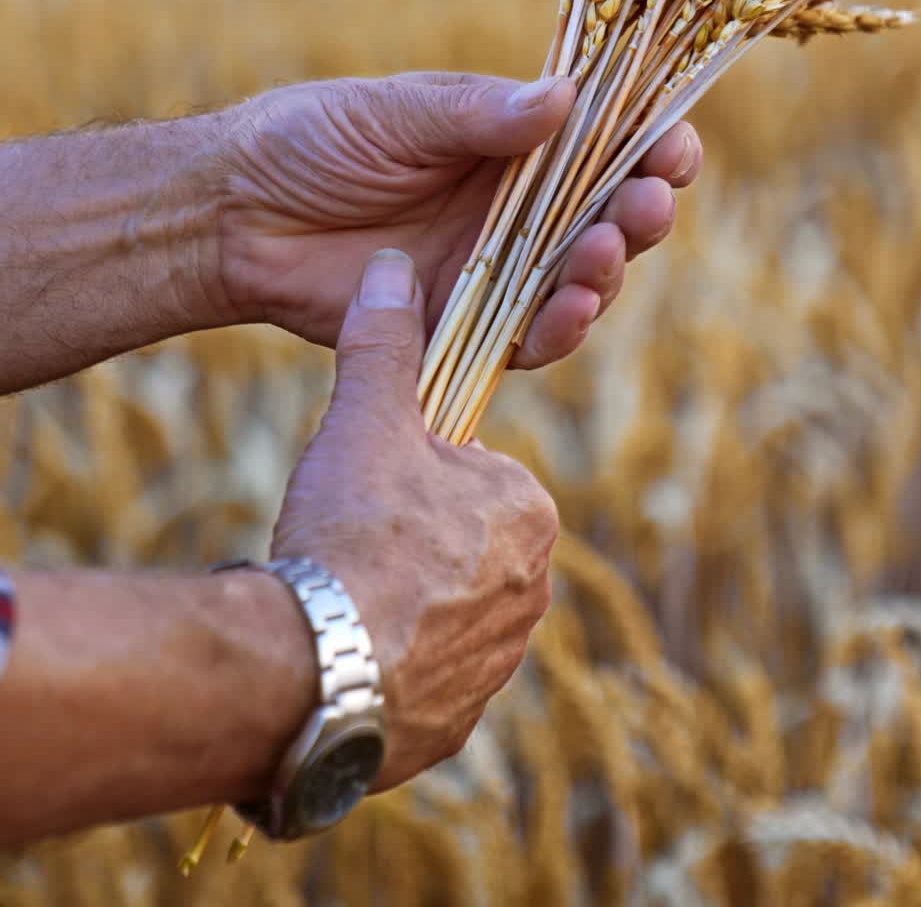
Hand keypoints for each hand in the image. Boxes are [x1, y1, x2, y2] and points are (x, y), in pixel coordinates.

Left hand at [213, 72, 701, 365]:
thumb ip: (476, 116)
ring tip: (604, 250)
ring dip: (608, 268)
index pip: (602, 143)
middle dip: (641, 210)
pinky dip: (560, 326)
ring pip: (582, 278)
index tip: (674, 144)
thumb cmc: (310, 141)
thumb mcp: (393, 113)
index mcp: (511, 143)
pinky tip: (572, 307)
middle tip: (646, 203)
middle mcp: (519, 207)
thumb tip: (566, 98)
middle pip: (608, 214)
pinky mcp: (470, 323)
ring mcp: (500, 268)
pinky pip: (532, 335)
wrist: (236, 217)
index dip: (648, 144)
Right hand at [271, 249, 556, 787]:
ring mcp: (499, 665)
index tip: (368, 490)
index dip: (412, 475)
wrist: (314, 668)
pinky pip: (422, 680)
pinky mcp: (458, 724)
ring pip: (440, 613)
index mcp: (529, 512)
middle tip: (347, 543)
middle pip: (459, 545)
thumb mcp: (368, 421)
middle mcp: (535, 592)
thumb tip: (391, 268)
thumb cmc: (353, 530)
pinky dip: (386, 667)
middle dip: (409, 542)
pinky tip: (342, 654)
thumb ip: (385, 346)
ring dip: (396, 605)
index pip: (473, 475)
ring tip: (338, 598)